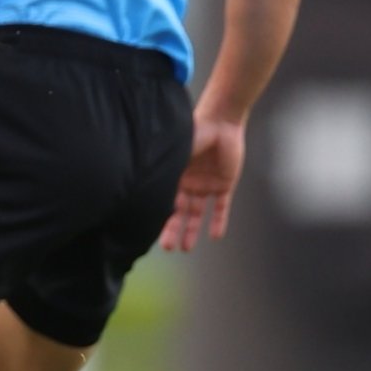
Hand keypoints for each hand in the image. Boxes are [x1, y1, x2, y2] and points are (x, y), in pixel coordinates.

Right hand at [160, 116, 246, 252]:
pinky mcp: (224, 184)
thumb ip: (167, 171)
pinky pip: (221, 207)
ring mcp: (206, 184)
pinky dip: (219, 221)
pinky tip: (215, 236)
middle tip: (168, 248)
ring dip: (192, 230)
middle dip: (172, 230)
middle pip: (179, 212)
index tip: (150, 232)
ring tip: (186, 248)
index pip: (165, 201)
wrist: (220, 122)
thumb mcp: (175, 154)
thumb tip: (146, 189)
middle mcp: (188, 183)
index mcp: (174, 175)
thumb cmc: (194, 133)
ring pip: (197, 213)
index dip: (160, 217)